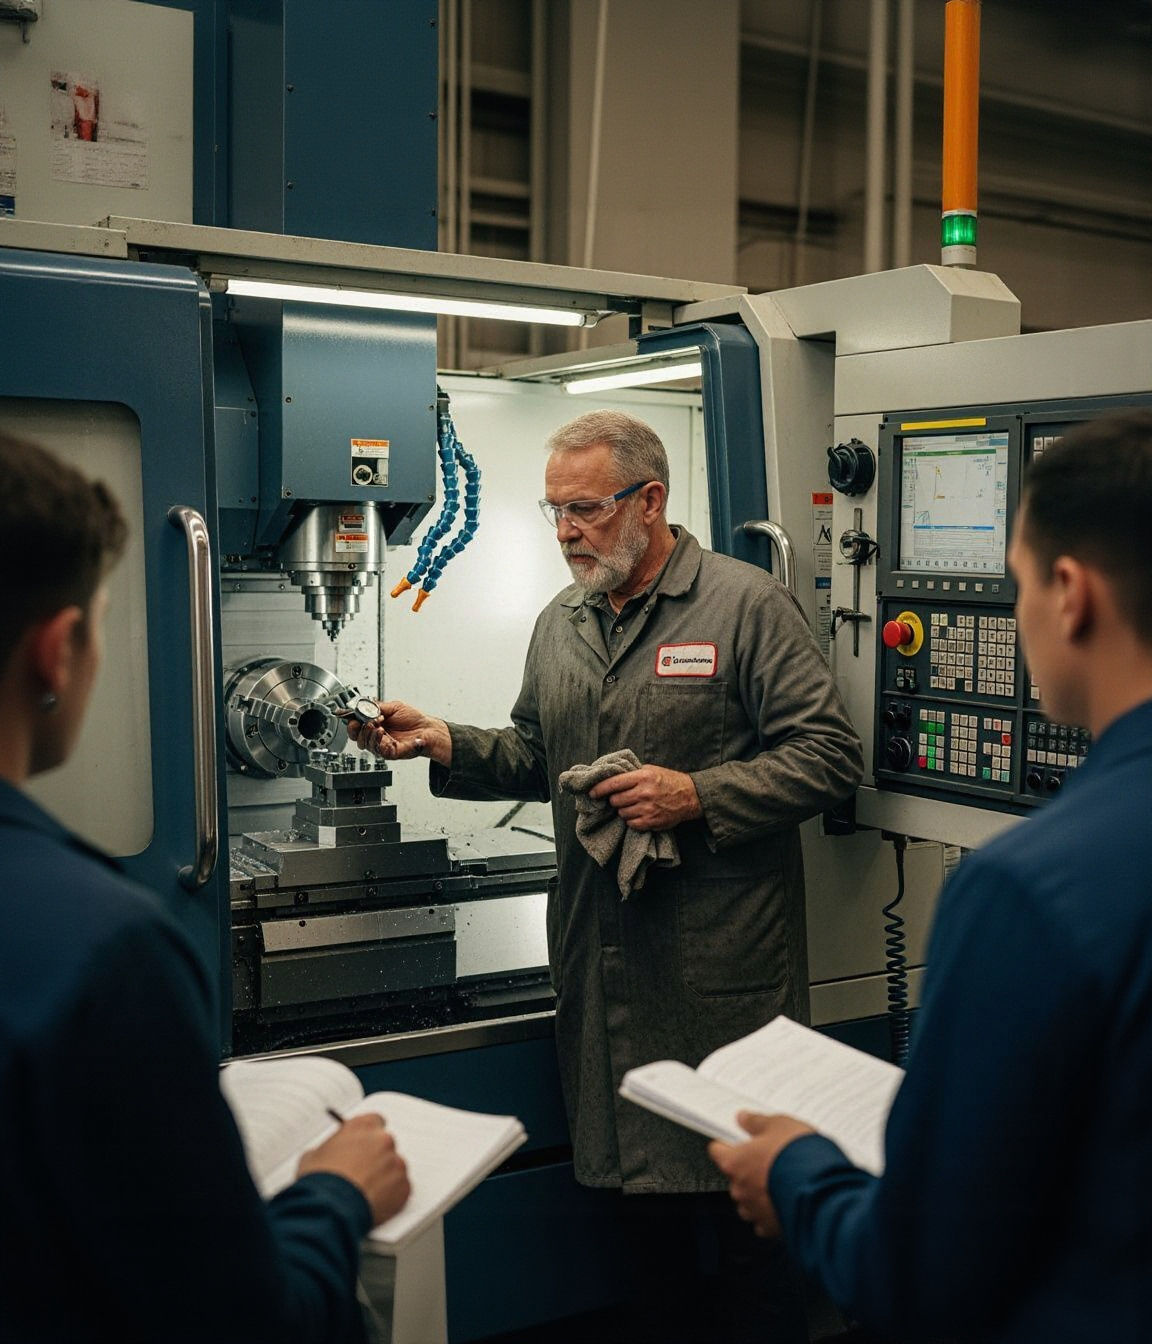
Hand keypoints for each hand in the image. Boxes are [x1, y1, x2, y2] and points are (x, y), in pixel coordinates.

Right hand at [297, 1114, 410, 1226]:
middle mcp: (383, 1140)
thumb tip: (330, 1155)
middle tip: (363, 1174)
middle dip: (376, 1158)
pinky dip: (392, 1196)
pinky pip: (401, 1189)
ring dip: (385, 1177)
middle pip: (386, 1145)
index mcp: (363, 1126)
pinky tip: (374, 1203)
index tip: (364, 1146)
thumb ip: (329, 1149)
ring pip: (394, 1168)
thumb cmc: (319, 1181)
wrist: (330, 1208)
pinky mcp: (403, 1186)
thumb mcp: (313, 1155)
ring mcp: (396, 1163)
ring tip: (365, 1193)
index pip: (375, 1121)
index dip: (368, 1136)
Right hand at [343, 699, 451, 765]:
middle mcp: (377, 736)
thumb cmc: (414, 719)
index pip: (357, 726)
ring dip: (367, 732)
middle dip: (355, 729)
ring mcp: (382, 745)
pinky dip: (377, 739)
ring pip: (364, 744)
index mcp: (375, 725)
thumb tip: (363, 707)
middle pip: (356, 738)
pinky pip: (377, 749)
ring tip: (376, 723)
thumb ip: (377, 707)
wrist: (427, 728)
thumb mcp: (393, 707)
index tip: (351, 716)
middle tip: (362, 721)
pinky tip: (381, 731)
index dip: (351, 722)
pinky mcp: (389, 753)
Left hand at [588, 765, 701, 830]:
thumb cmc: (669, 781)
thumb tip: (610, 776)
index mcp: (643, 777)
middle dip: (615, 800)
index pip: (614, 783)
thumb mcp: (651, 770)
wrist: (690, 796)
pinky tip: (640, 813)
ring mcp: (648, 809)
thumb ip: (632, 773)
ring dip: (624, 810)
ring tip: (634, 805)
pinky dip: (632, 820)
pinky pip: (631, 824)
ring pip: (622, 813)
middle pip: (615, 800)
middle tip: (622, 797)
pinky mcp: (651, 822)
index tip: (592, 792)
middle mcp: (644, 793)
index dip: (599, 788)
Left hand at [708, 1112, 814, 1236]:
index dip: (728, 1144)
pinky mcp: (771, 1228)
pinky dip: (773, 1212)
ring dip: (761, 1193)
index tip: (737, 1141)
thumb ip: (757, 1122)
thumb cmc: (798, 1156)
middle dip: (750, 1169)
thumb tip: (744, 1119)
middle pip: (736, 1176)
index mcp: (735, 1162)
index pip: (717, 1151)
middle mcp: (739, 1189)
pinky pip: (765, 1220)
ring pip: (749, 1200)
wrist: (822, 1190)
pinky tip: (788, 1200)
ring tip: (783, 1181)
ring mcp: (754, 1211)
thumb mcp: (779, 1125)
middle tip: (770, 1160)